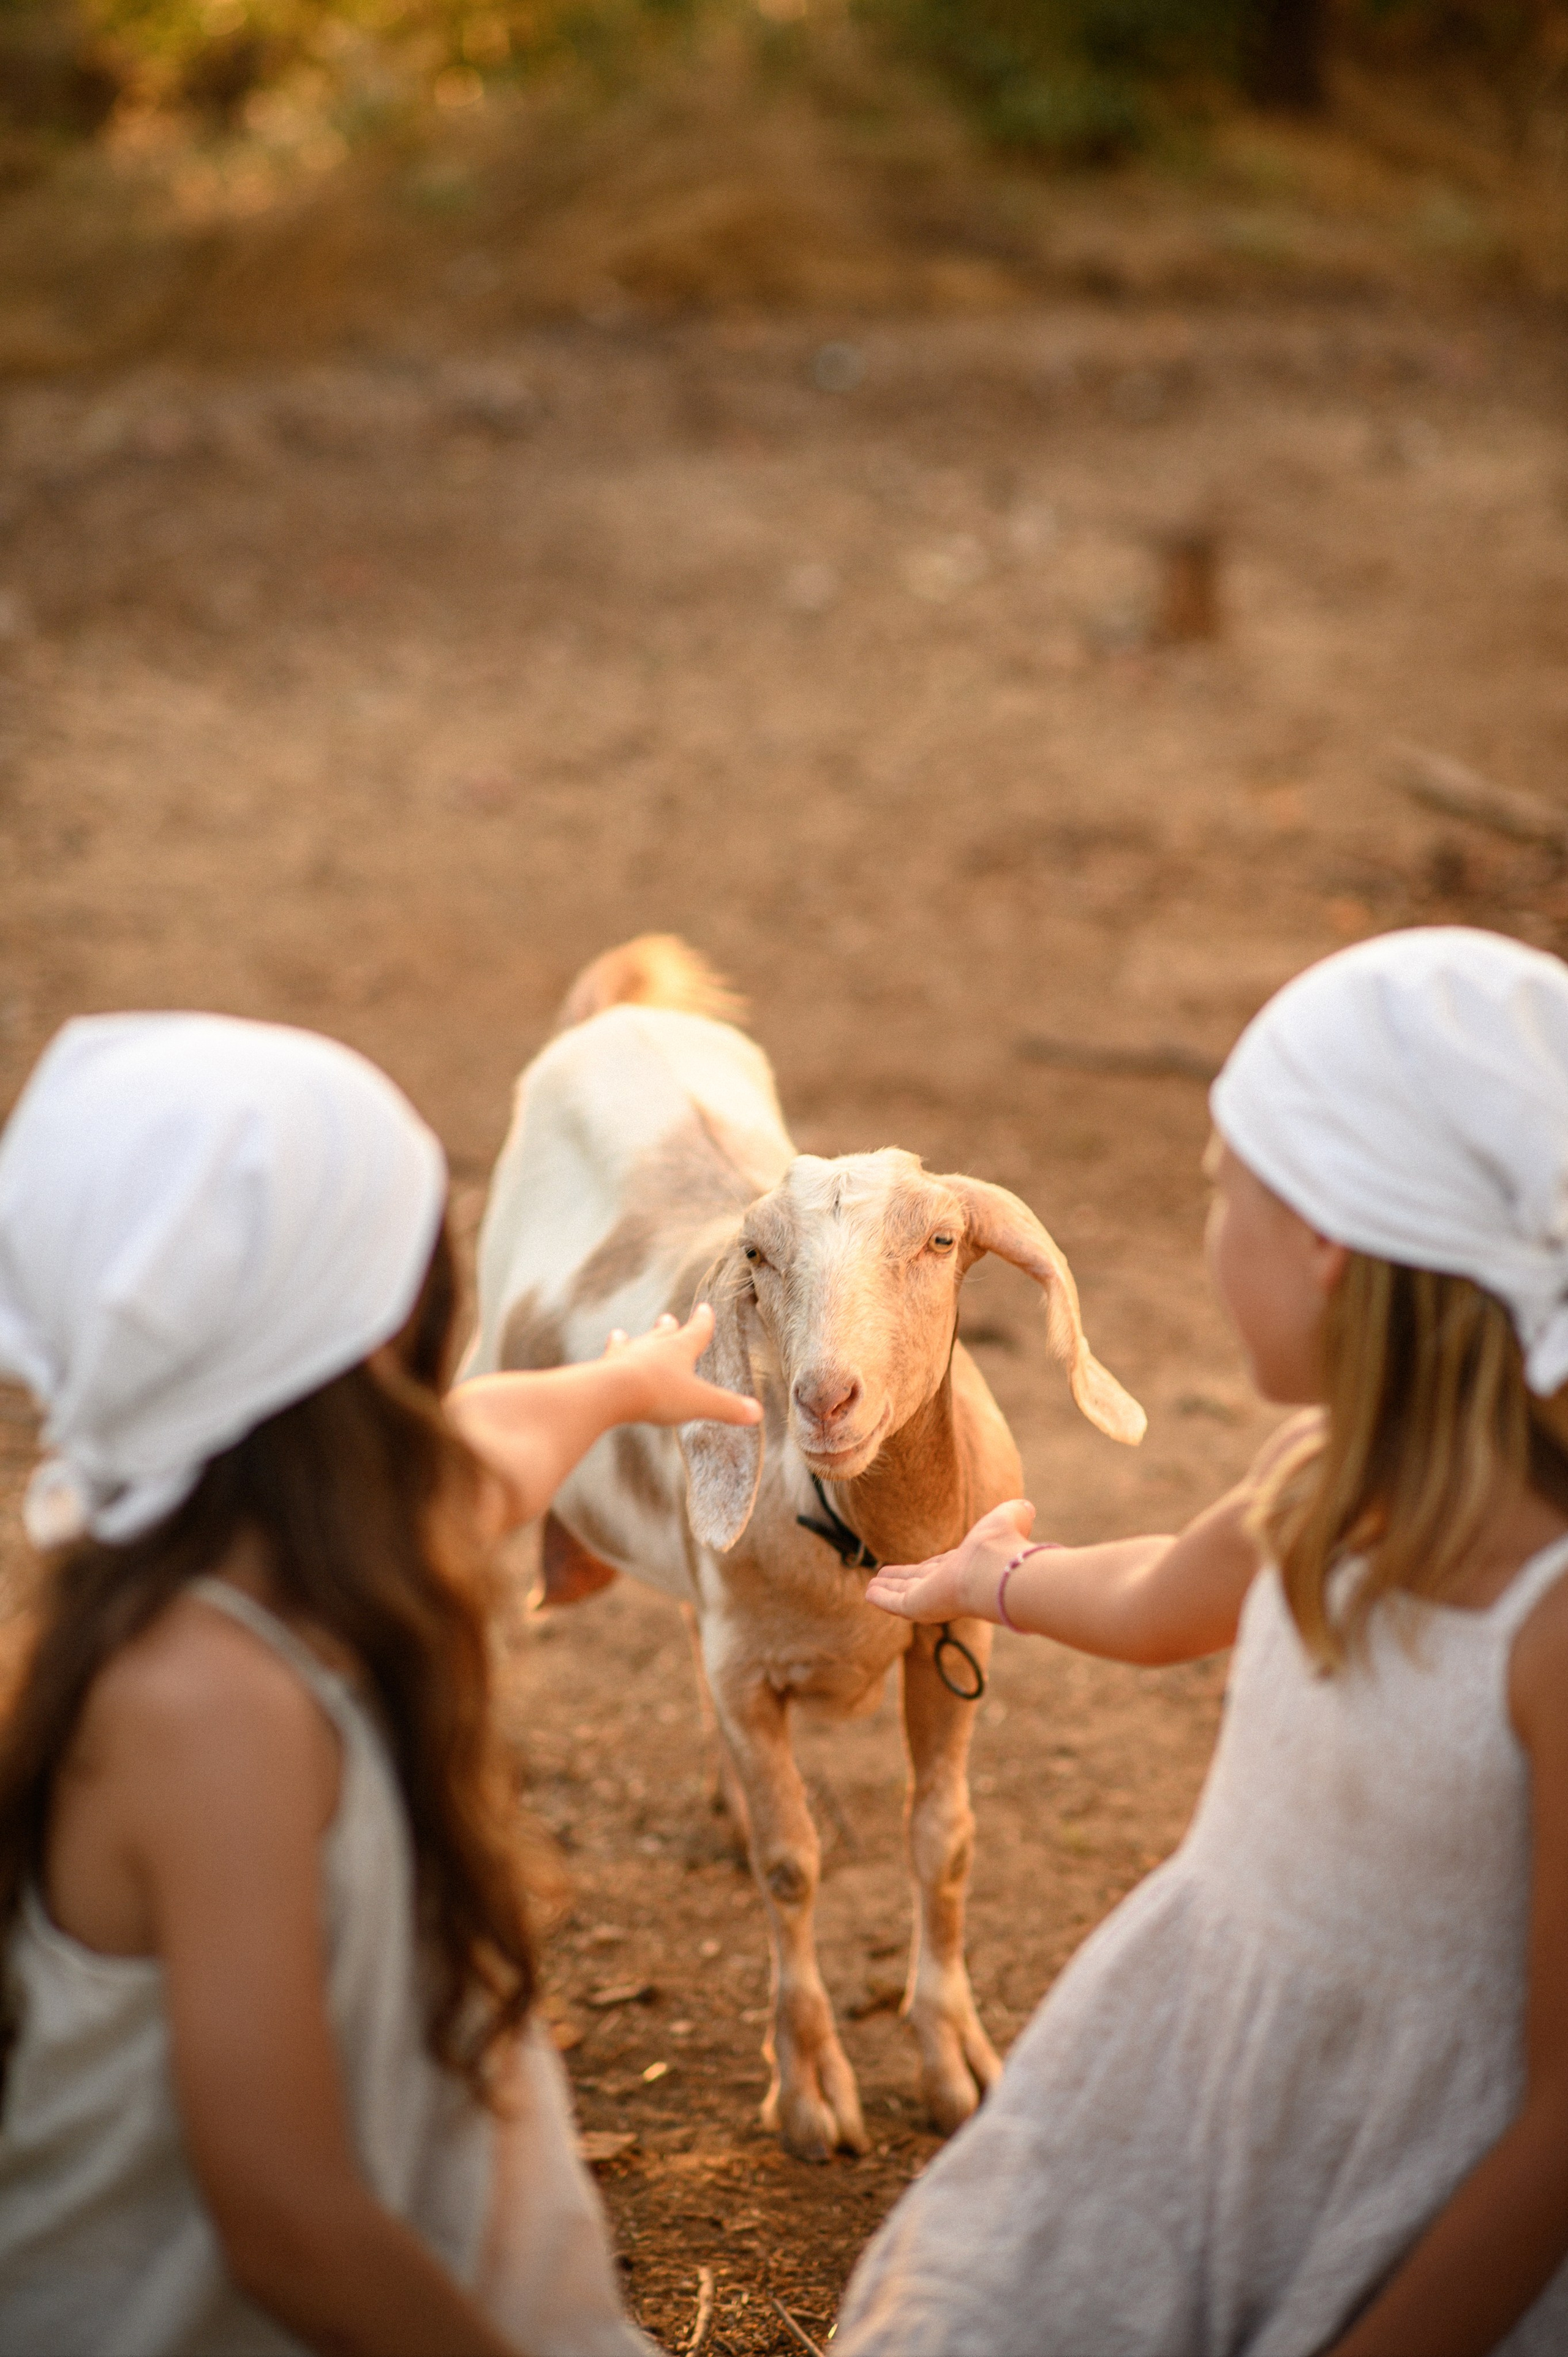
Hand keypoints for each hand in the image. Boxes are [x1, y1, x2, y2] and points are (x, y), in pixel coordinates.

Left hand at [602, 1305, 762, 1430]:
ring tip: (621, 1334)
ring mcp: (625, 1356)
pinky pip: (607, 1362)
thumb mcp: (700, 1403)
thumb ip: (727, 1408)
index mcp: (679, 1350)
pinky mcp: (603, 1370)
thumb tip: (757, 1413)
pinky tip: (603, 1362)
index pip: (696, 1332)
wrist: (611, 1391)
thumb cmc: (659, 1393)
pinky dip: (609, 1360)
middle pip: (663, 1334)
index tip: (705, 1308)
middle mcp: (652, 1347)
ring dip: (631, 1341)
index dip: (703, 1322)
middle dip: (667, 1329)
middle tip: (667, 1318)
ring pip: (631, 1344)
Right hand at [866, 1499, 1036, 1624]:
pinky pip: (895, 1602)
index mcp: (965, 1567)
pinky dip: (882, 1598)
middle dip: (903, 1579)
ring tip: (871, 1585)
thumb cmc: (1003, 1544)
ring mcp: (932, 1597)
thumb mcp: (1009, 1518)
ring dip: (888, 1589)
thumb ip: (1016, 1513)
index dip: (929, 1568)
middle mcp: (948, 1584)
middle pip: (919, 1582)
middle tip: (884, 1577)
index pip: (942, 1569)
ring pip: (905, 1593)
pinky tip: (868, 1593)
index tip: (920, 1568)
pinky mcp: (917, 1606)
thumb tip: (1027, 1508)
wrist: (996, 1571)